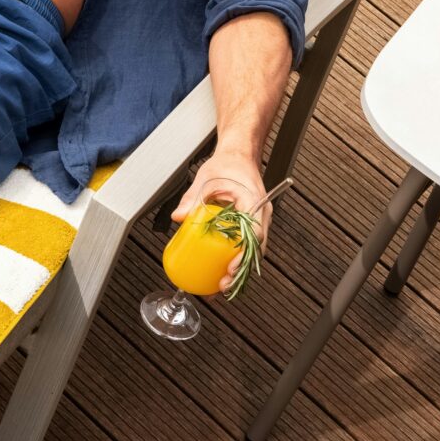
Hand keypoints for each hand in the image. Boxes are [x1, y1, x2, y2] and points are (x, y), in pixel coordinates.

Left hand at [172, 154, 267, 290]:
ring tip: (222, 285)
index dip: (244, 254)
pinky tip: (222, 271)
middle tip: (223, 284)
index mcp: (254, 201)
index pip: (254, 233)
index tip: (231, 268)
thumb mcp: (206, 178)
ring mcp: (258, 220)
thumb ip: (192, 198)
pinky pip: (247, 245)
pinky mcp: (252, 224)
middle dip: (241, 270)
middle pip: (256, 249)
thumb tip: (179, 217)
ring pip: (254, 251)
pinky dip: (237, 259)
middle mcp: (260, 213)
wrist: (239, 156)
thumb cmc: (227, 164)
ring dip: (240, 269)